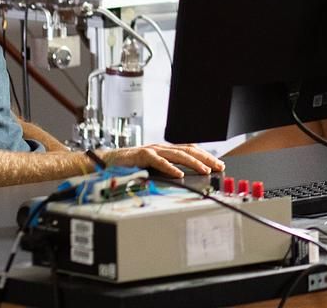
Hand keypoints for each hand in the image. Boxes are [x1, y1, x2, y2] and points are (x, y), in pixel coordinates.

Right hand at [103, 143, 223, 177]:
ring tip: (204, 170)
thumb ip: (167, 171)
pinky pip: (158, 161)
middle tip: (218, 166)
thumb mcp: (154, 168)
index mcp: (166, 151)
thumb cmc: (131, 166)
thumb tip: (186, 178)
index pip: (191, 150)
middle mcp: (161, 148)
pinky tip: (178, 174)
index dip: (206, 156)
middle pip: (188, 150)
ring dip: (193, 162)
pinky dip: (169, 168)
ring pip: (177, 154)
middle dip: (206, 158)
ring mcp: (152, 150)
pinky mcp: (141, 155)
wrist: (107, 162)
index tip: (219, 164)